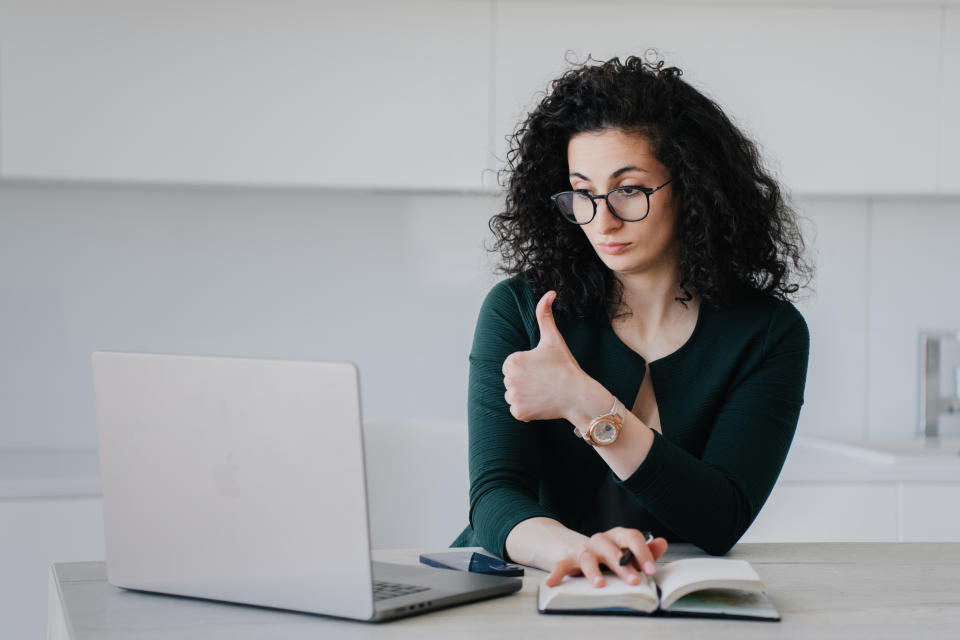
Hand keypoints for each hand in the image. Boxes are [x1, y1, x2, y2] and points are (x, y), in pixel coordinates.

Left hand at [502, 290, 589, 422]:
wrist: (578, 395)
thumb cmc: (565, 366)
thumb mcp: (553, 338)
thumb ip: (545, 315)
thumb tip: (549, 292)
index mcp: (512, 360)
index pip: (511, 365)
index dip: (527, 367)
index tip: (542, 369)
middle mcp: (508, 379)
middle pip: (511, 380)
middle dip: (525, 381)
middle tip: (545, 381)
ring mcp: (513, 397)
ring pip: (512, 395)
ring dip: (524, 396)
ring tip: (543, 392)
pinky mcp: (518, 413)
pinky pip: (517, 410)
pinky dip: (527, 410)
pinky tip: (542, 403)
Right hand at [545, 528, 667, 587]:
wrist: (574, 548)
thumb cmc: (607, 554)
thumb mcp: (626, 552)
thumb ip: (645, 551)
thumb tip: (662, 542)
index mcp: (617, 537)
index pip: (631, 538)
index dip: (642, 552)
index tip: (650, 570)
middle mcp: (601, 541)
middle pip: (611, 549)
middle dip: (623, 565)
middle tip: (633, 581)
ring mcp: (583, 549)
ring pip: (589, 557)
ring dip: (594, 571)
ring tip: (600, 584)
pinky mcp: (567, 559)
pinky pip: (561, 565)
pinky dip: (557, 573)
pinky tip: (553, 582)